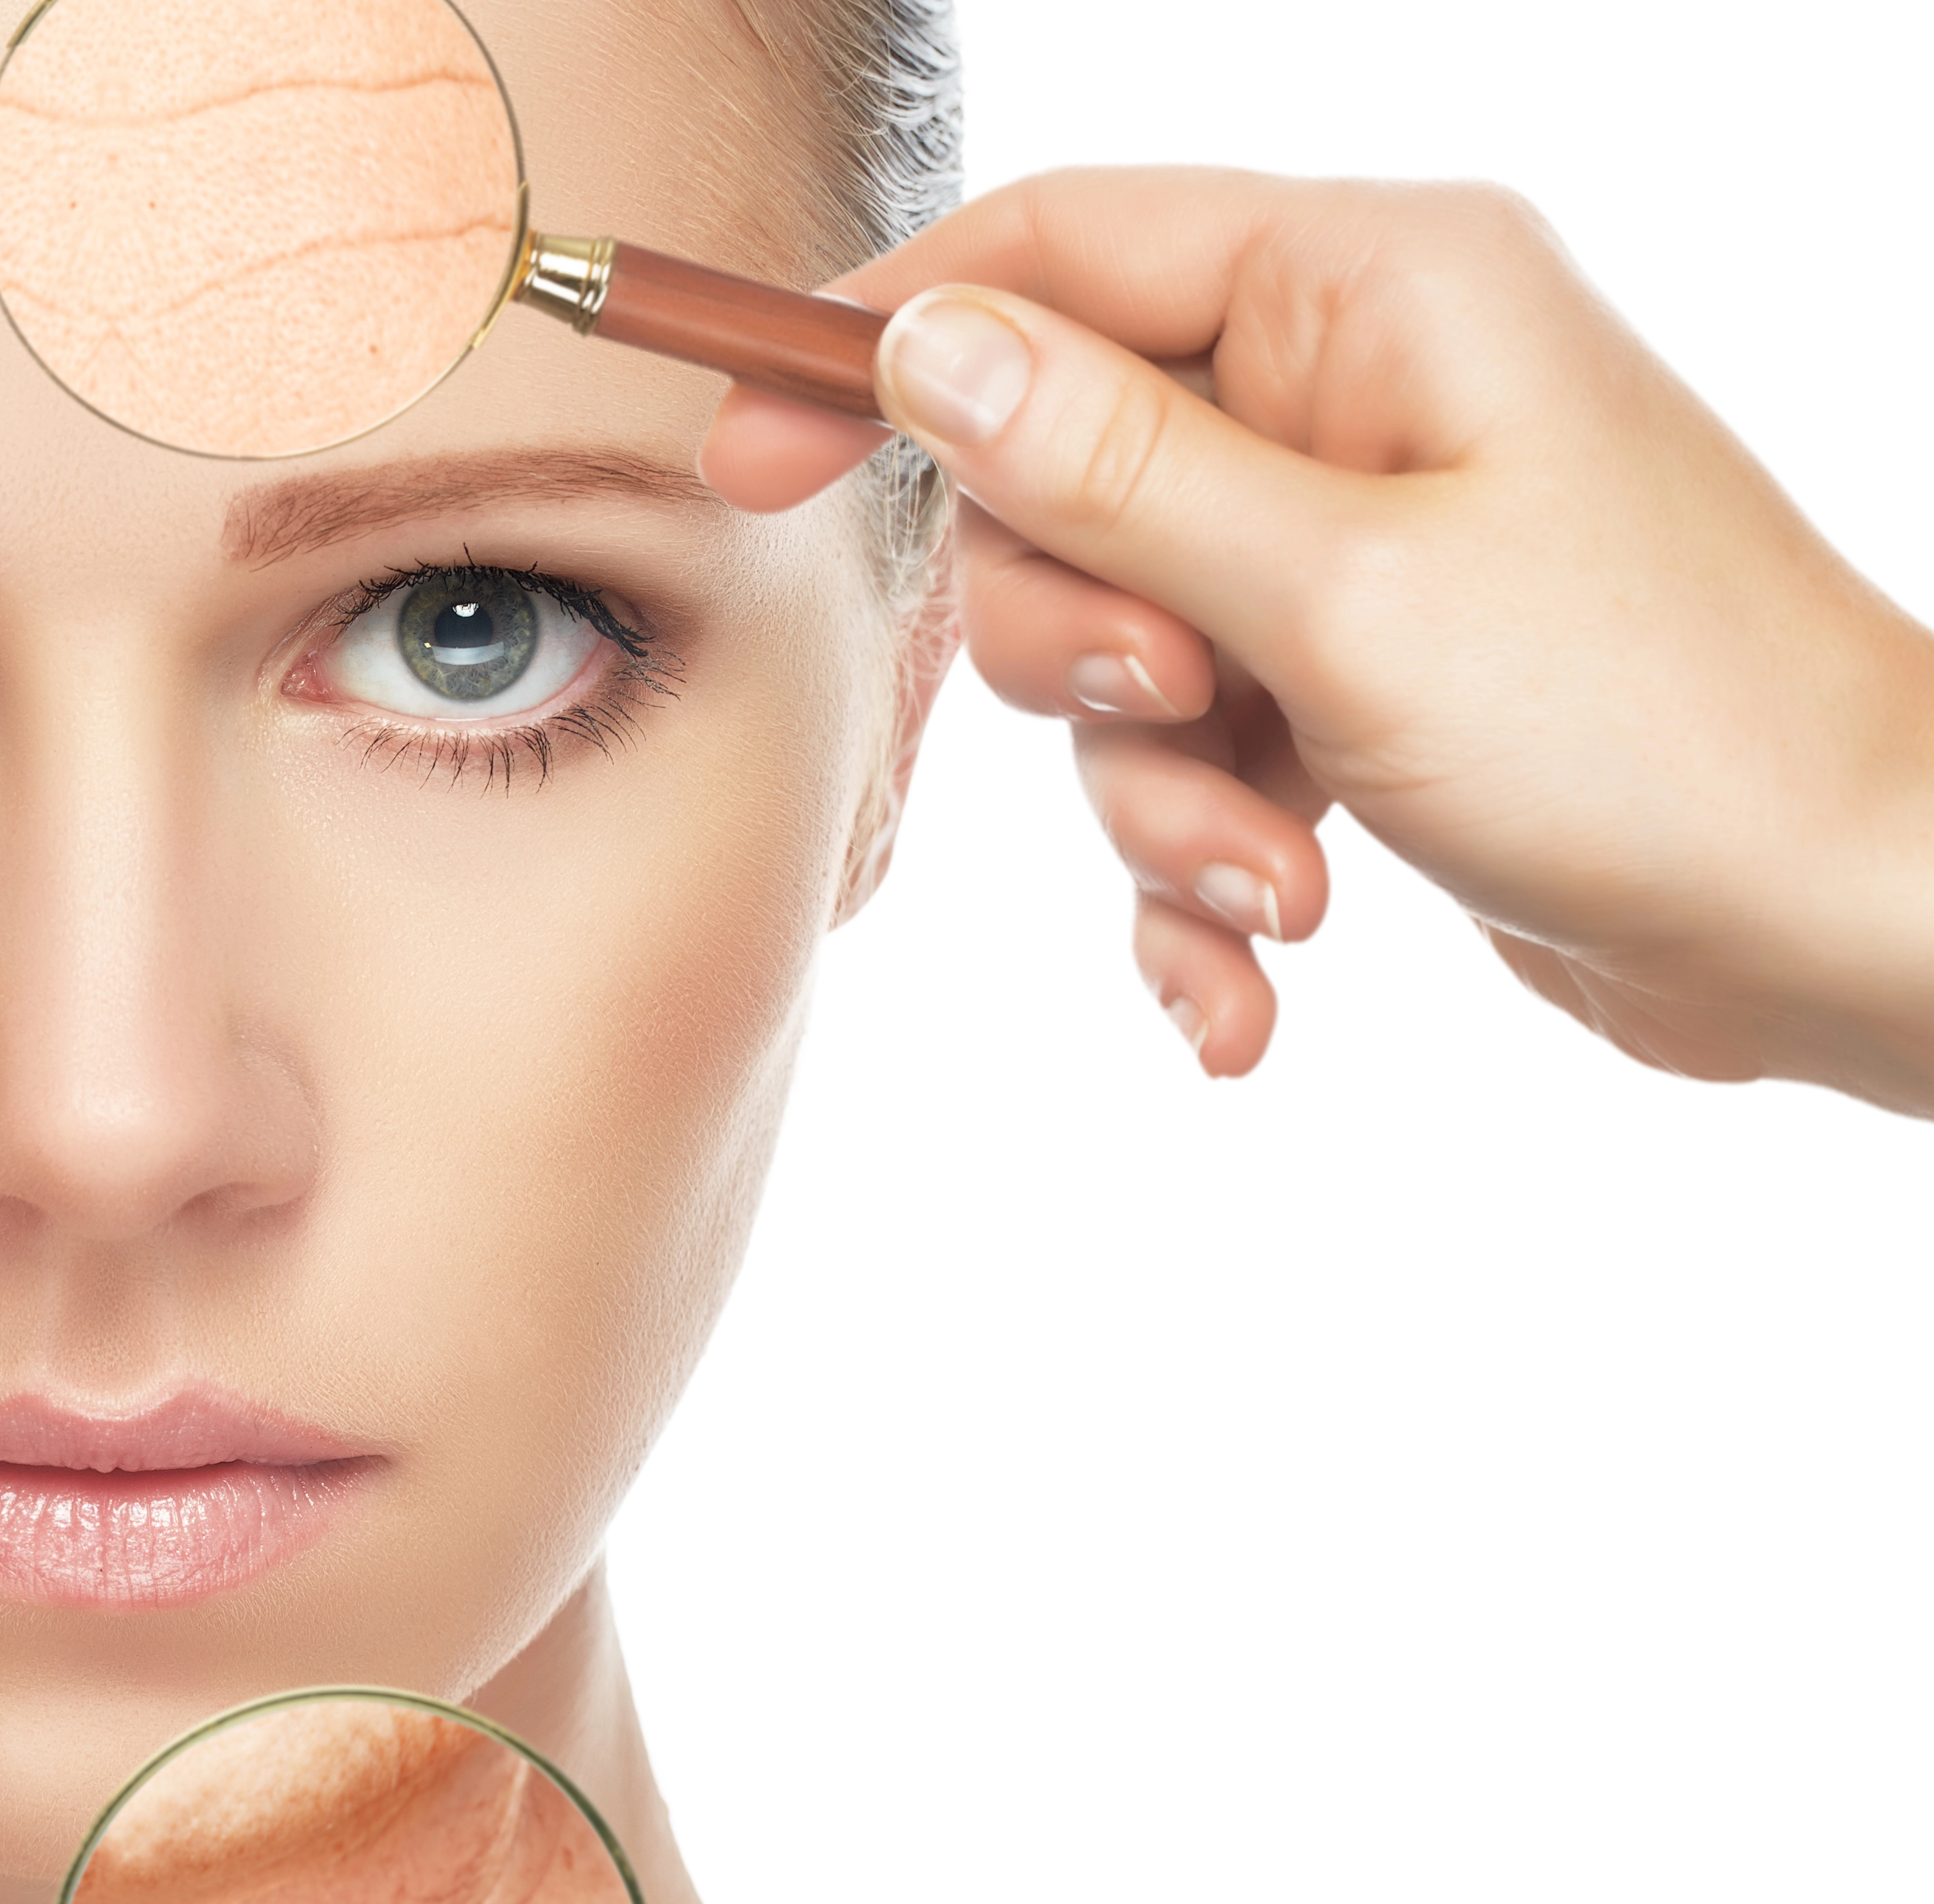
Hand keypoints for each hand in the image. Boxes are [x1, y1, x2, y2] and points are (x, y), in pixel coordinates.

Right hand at [702, 170, 1933, 1105]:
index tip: (747, 456)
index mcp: (1371, 294)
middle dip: (1085, 654)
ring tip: (1279, 886)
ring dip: (1161, 804)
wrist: (1851, 924)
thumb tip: (927, 349)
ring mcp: (1360, 550)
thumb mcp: (1343, 596)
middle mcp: (1356, 399)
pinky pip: (1191, 769)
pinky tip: (1261, 983)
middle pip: (1059, 482)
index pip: (1053, 253)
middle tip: (1184, 714)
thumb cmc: (1663, 735)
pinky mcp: (1361, 696)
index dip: (880, 344)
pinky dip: (1203, 884)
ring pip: (1116, 655)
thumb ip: (1113, 470)